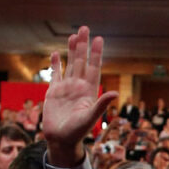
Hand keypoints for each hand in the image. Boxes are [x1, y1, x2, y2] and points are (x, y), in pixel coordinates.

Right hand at [41, 26, 119, 166]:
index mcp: (89, 91)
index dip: (96, 53)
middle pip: (82, 61)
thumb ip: (101, 104)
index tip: (99, 39)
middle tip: (85, 28)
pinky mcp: (53, 92)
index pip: (94, 67)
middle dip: (83, 45)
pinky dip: (56, 64)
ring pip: (70, 64)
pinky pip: (55, 74)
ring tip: (74, 35)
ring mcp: (66, 88)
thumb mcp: (90, 117)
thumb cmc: (77, 132)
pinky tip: (57, 53)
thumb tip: (114, 93)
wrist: (61, 140)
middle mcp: (79, 86)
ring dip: (72, 50)